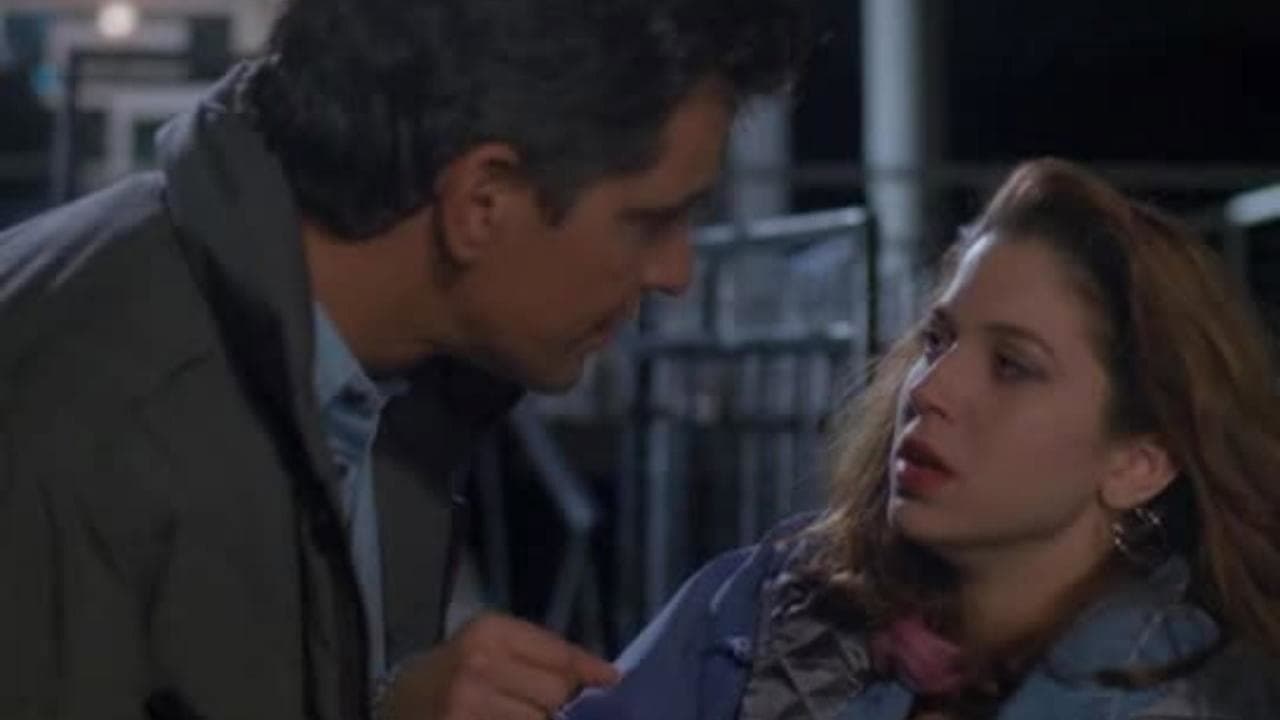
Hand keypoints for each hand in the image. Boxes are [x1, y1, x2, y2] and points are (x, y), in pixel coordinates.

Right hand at [380, 612, 619, 719]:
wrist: (394, 702)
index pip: (558, 655)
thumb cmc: (452, 670)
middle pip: (556, 694)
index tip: (611, 680)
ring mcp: (467, 707)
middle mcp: (478, 666)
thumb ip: (539, 655)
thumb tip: (601, 677)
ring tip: (526, 713)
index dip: (589, 671)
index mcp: (489, 632)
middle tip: (558, 707)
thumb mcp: (489, 645)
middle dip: (564, 705)